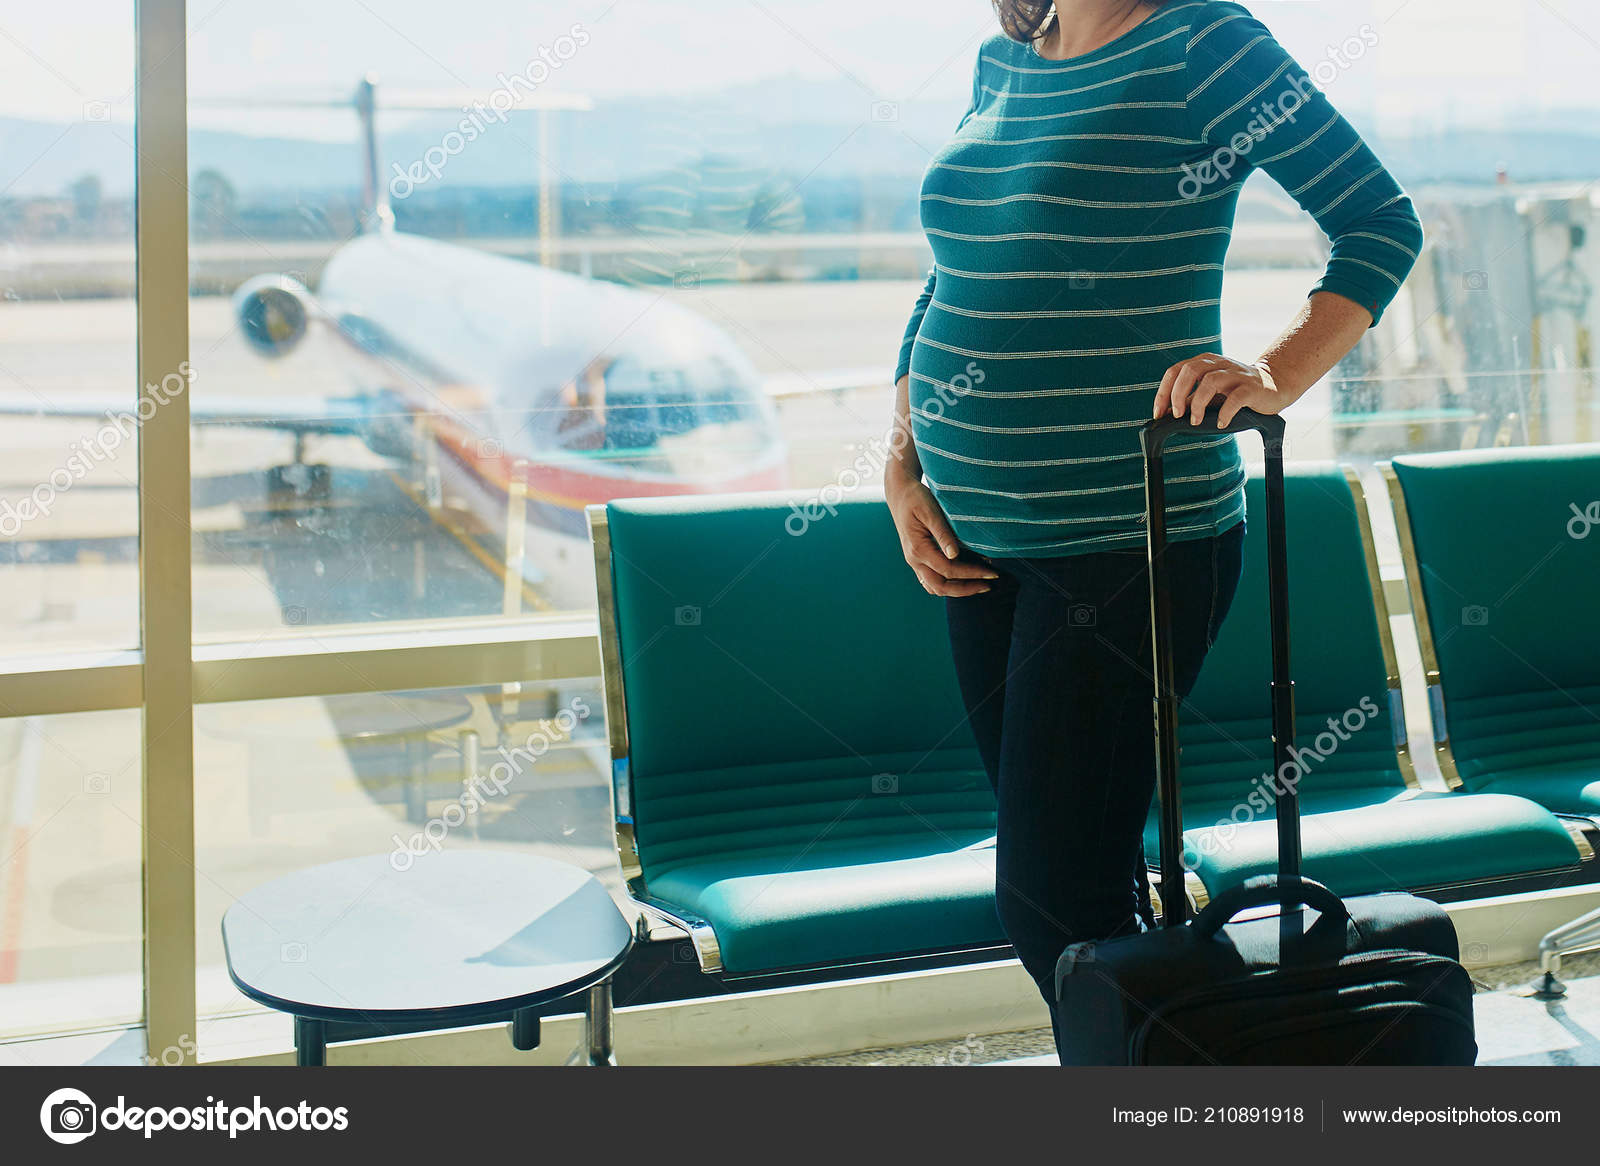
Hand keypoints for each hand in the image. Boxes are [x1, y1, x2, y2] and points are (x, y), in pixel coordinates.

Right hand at [885, 469, 996, 597]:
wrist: (899, 493)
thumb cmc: (916, 498)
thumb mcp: (931, 511)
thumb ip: (943, 534)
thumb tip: (954, 555)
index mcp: (918, 548)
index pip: (948, 569)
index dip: (972, 573)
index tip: (992, 572)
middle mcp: (914, 560)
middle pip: (941, 587)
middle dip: (966, 589)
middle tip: (989, 586)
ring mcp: (914, 562)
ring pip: (935, 588)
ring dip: (957, 590)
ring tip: (979, 585)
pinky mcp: (917, 560)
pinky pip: (931, 582)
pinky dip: (948, 585)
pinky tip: (964, 580)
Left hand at [1153, 352, 1285, 427]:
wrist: (1273, 385)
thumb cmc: (1236, 390)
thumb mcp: (1209, 392)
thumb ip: (1190, 399)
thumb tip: (1167, 413)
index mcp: (1204, 363)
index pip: (1176, 371)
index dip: (1164, 392)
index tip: (1159, 413)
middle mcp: (1218, 364)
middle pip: (1190, 370)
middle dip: (1178, 394)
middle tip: (1177, 415)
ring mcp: (1235, 374)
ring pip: (1210, 381)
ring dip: (1198, 403)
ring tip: (1196, 421)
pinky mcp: (1252, 387)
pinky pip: (1235, 398)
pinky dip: (1225, 412)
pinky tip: (1221, 423)